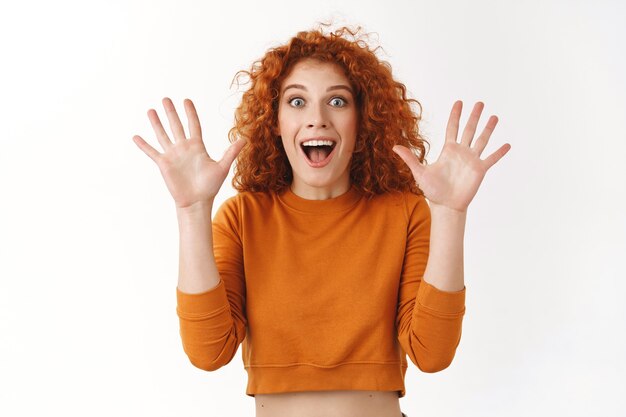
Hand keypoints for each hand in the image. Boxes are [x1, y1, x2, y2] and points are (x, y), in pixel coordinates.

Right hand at [132, 97, 245, 208]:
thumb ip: (231, 152)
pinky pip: (152, 152)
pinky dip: (144, 145)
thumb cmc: (210, 186)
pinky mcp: (163, 164)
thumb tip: (245, 139)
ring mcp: (173, 155)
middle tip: (166, 99)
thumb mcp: (223, 167)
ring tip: (151, 111)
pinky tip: (136, 137)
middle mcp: (183, 148)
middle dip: (171, 112)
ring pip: (163, 135)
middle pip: (176, 126)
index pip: (193, 125)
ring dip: (156, 123)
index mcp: (197, 146)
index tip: (186, 100)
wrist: (197, 202)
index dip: (190, 113)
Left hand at [393, 101, 510, 212]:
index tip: (459, 102)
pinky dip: (499, 152)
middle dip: (474, 116)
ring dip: (488, 129)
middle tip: (480, 103)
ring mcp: (472, 160)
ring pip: (482, 140)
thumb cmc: (432, 190)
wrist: (445, 205)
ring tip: (494, 117)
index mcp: (448, 150)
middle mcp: (461, 152)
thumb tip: (394, 147)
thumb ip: (409, 158)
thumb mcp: (419, 172)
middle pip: (469, 130)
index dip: (455, 115)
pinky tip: (507, 145)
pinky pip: (491, 159)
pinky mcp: (480, 170)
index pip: (452, 128)